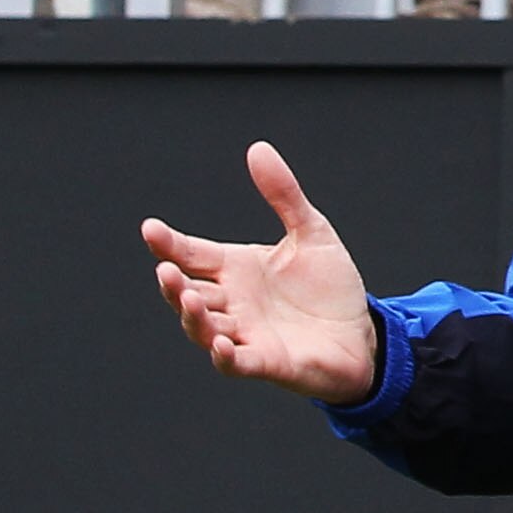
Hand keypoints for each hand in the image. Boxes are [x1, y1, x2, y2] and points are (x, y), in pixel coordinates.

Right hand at [141, 140, 384, 400]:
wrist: (363, 333)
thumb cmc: (330, 288)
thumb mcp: (311, 232)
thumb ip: (284, 195)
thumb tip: (258, 148)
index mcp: (236, 269)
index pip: (193, 253)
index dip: (169, 243)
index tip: (150, 229)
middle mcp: (233, 302)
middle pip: (189, 293)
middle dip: (174, 284)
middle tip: (166, 269)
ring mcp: (246, 334)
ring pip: (204, 329)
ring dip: (193, 317)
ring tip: (189, 297)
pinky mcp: (267, 362)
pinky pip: (237, 363)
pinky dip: (225, 356)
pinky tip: (221, 344)